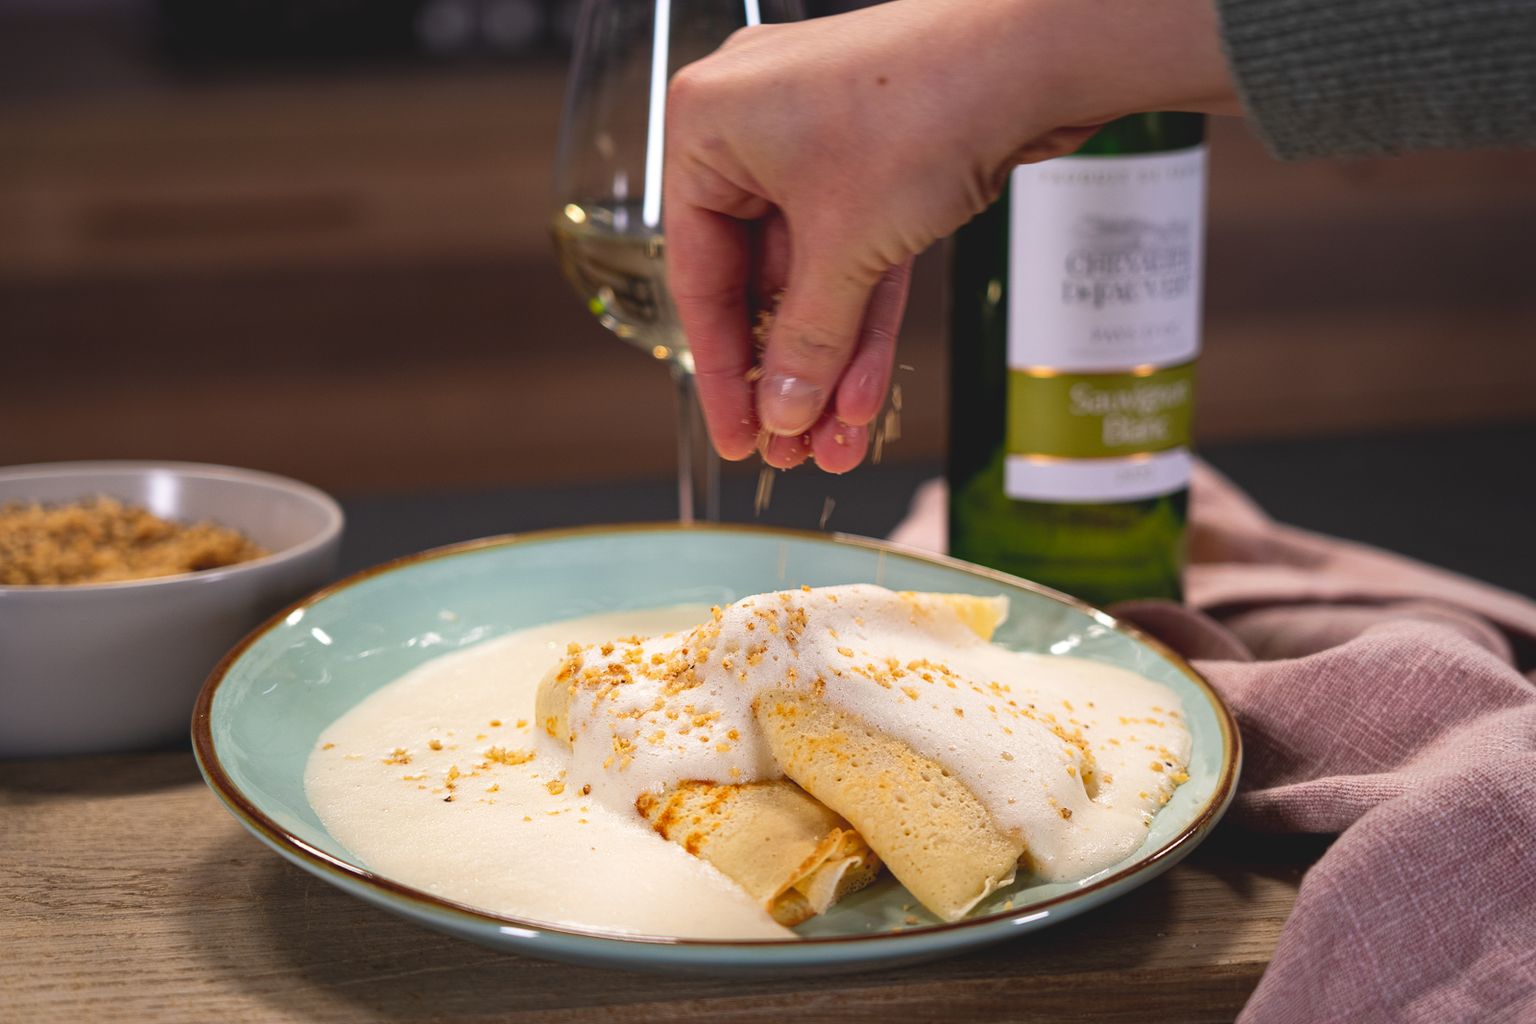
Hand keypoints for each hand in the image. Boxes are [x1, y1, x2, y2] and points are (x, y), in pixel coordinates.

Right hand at [664, 0, 1235, 471]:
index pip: (698, 270)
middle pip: (758, 280)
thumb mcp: (847, 247)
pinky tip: (864, 392)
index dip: (720, 366)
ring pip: (817, 277)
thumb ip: (807, 338)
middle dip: (785, 373)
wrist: (1040, 51)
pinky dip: (866, 319)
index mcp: (710, 125)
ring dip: (828, 360)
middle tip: (787, 448)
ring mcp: (824, 142)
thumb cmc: (925, 107)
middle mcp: (757, 128)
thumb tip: (782, 409)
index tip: (737, 432)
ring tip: (831, 441)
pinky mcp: (881, 160)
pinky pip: (860, 255)